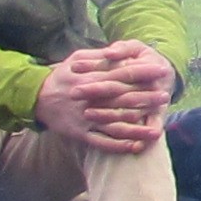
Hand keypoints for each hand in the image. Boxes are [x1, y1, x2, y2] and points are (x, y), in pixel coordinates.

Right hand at [35, 40, 171, 154]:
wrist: (35, 97)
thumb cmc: (61, 75)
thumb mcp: (77, 58)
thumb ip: (100, 57)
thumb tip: (121, 53)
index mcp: (91, 79)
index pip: (122, 74)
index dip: (143, 73)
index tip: (161, 70)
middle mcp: (90, 100)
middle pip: (123, 100)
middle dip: (146, 99)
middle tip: (165, 97)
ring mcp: (86, 119)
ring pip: (116, 125)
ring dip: (137, 129)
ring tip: (157, 130)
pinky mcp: (81, 134)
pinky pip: (102, 142)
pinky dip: (119, 146)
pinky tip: (135, 147)